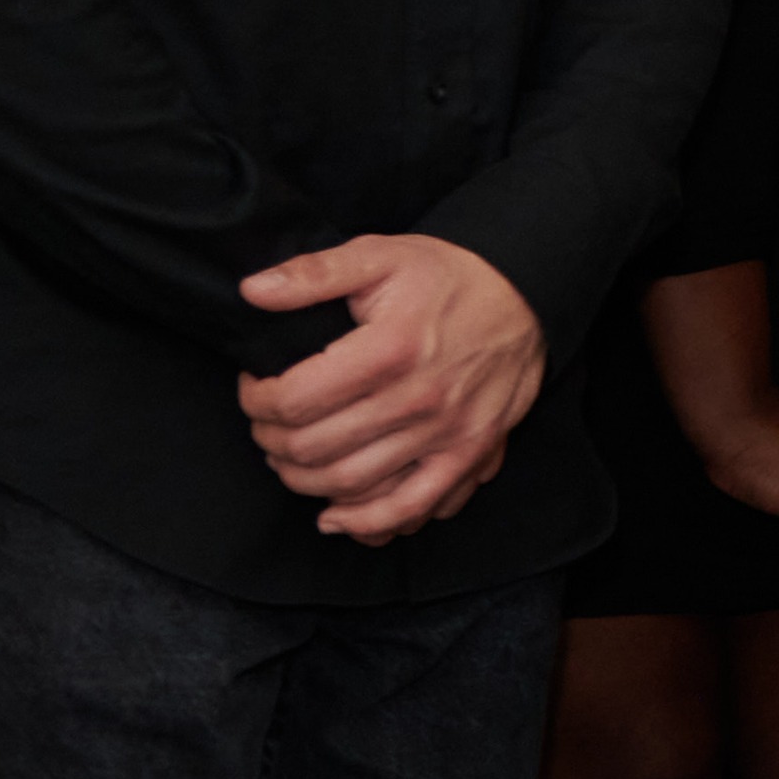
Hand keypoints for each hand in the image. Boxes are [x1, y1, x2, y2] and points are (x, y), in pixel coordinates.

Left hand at [232, 235, 549, 539]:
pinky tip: (335, 517)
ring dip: (303, 481)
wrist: (526, 294)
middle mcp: (418, 398)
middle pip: (314, 448)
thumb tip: (253, 291)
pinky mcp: (469, 454)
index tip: (255, 388)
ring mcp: (446, 433)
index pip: (295, 399)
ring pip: (350, 484)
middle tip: (266, 424)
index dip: (257, 401)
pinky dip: (367, 523)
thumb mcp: (379, 255)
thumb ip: (313, 273)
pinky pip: (412, 507)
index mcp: (390, 348)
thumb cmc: (447, 276)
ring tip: (290, 458)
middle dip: (271, 440)